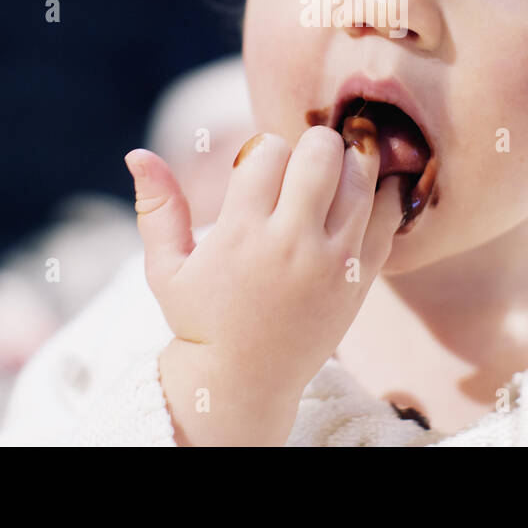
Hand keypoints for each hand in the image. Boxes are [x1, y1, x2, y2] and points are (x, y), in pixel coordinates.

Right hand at [126, 120, 399, 442]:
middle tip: (303, 165)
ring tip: (333, 175)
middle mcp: (291, 242)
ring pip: (361, 176)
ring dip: (349, 163)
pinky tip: (365, 195)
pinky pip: (390, 216)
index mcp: (242, 233)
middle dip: (311, 145)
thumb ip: (157, 208)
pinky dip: (384, 195)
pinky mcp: (362, 277)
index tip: (259, 171)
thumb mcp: (166, 269)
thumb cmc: (202, 319)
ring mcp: (333, 260)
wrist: (245, 382)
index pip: (268, 149)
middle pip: (321, 152)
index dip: (264, 150)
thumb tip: (137, 153)